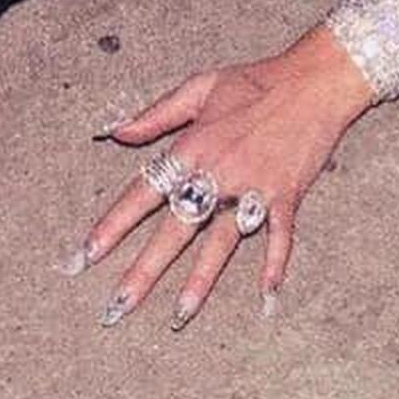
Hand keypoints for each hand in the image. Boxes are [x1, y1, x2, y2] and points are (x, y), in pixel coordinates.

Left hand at [66, 25, 374, 328]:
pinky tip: (267, 301)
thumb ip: (156, 114)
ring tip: (178, 317)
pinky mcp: (286, 196)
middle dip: (143, 272)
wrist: (313, 81)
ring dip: (199, 282)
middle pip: (174, 230)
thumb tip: (114, 131)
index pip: (142, 191)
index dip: (112, 225)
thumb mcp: (200, 87)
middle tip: (116, 308)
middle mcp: (217, 172)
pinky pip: (278, 238)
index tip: (85, 256)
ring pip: (221, 243)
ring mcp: (253, 187)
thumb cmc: (255, 81)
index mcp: (192, 146)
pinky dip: (274, 267)